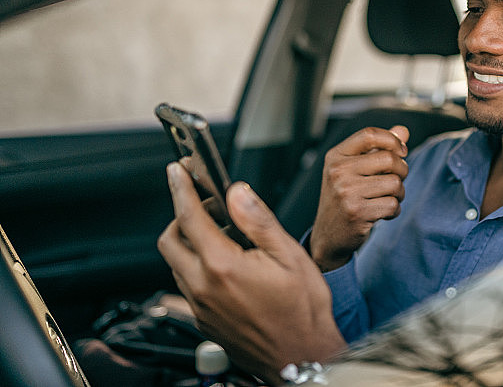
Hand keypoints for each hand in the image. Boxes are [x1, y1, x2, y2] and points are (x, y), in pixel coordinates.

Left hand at [157, 163, 345, 384]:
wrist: (302, 358)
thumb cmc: (303, 312)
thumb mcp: (290, 256)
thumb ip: (258, 221)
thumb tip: (237, 193)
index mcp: (223, 266)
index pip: (190, 216)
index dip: (182, 188)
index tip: (177, 172)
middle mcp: (204, 288)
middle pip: (171, 240)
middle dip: (181, 215)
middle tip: (206, 204)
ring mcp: (201, 308)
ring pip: (177, 263)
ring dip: (189, 242)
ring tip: (222, 234)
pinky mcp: (204, 321)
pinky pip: (188, 285)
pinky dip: (196, 266)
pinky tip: (225, 264)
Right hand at [309, 125, 409, 271]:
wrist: (328, 236)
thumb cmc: (345, 198)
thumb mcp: (354, 169)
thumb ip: (378, 149)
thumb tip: (403, 130)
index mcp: (336, 156)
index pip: (369, 134)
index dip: (392, 140)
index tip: (401, 151)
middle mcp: (338, 172)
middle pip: (388, 158)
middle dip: (402, 170)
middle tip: (396, 180)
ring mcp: (346, 192)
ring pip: (394, 183)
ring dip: (399, 193)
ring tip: (388, 198)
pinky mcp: (357, 212)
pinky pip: (393, 205)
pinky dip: (394, 210)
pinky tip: (383, 213)